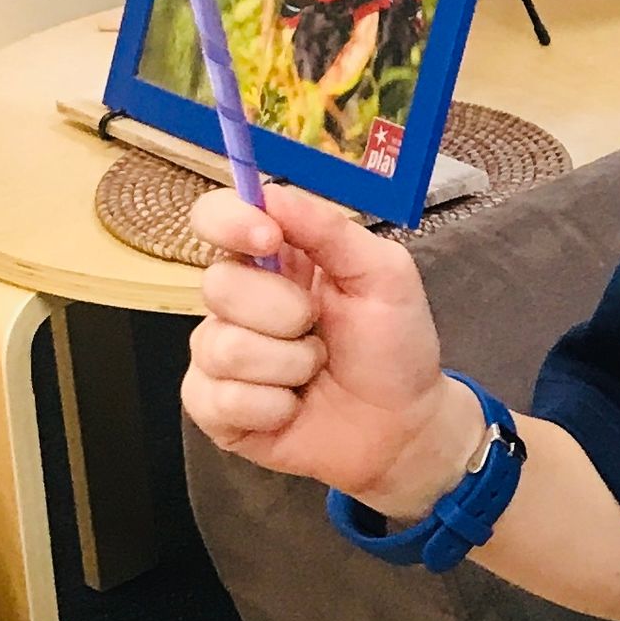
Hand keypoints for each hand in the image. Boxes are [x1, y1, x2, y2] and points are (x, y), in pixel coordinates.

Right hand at [181, 182, 480, 518]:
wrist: (404, 425)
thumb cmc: (395, 348)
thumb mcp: (384, 276)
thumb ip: (332, 230)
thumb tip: (270, 194)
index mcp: (274, 258)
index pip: (215, 217)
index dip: (229, 221)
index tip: (267, 238)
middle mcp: (239, 300)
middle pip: (218, 284)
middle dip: (286, 313)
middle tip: (321, 331)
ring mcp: (221, 353)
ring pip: (224, 346)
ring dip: (289, 365)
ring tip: (316, 370)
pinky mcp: (215, 406)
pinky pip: (222, 399)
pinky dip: (273, 407)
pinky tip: (295, 407)